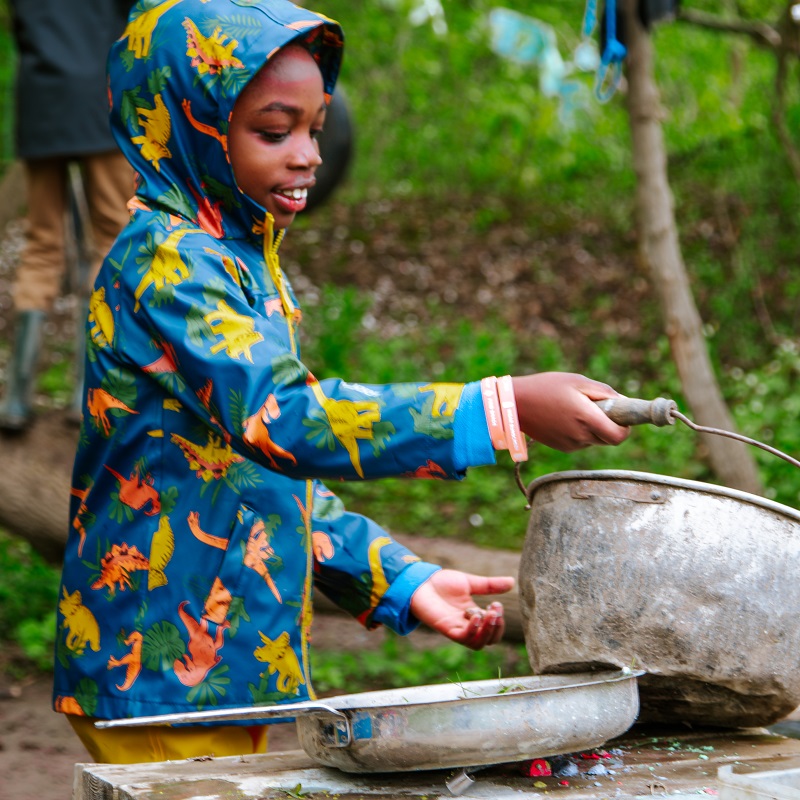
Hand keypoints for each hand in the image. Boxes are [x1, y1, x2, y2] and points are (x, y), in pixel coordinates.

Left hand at [409, 569, 514, 649]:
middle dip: (497, 626)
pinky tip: (475, 615)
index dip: (499, 621)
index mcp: (473, 616)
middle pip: (488, 640)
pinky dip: (473, 629)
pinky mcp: (446, 628)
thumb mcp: (470, 582)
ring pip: (478, 643)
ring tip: (489, 614)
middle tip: (495, 609)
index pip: (492, 630)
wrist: (419, 580)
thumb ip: (489, 585)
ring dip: (487, 630)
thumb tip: (512, 582)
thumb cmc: (440, 582)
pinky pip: (463, 638)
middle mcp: (466, 625)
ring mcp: (456, 628)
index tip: (497, 604)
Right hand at [512, 372, 629, 451]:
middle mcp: (580, 436)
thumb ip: (605, 392)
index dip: (625, 428)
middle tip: (596, 407)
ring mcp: (570, 444)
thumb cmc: (547, 387)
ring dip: (593, 428)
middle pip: (608, 439)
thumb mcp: (578, 381)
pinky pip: (580, 441)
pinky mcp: (562, 447)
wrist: (515, 404)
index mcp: (587, 418)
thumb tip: (624, 402)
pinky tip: (564, 417)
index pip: (619, 437)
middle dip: (609, 425)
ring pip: (594, 440)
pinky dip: (580, 432)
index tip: (621, 417)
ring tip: (574, 409)